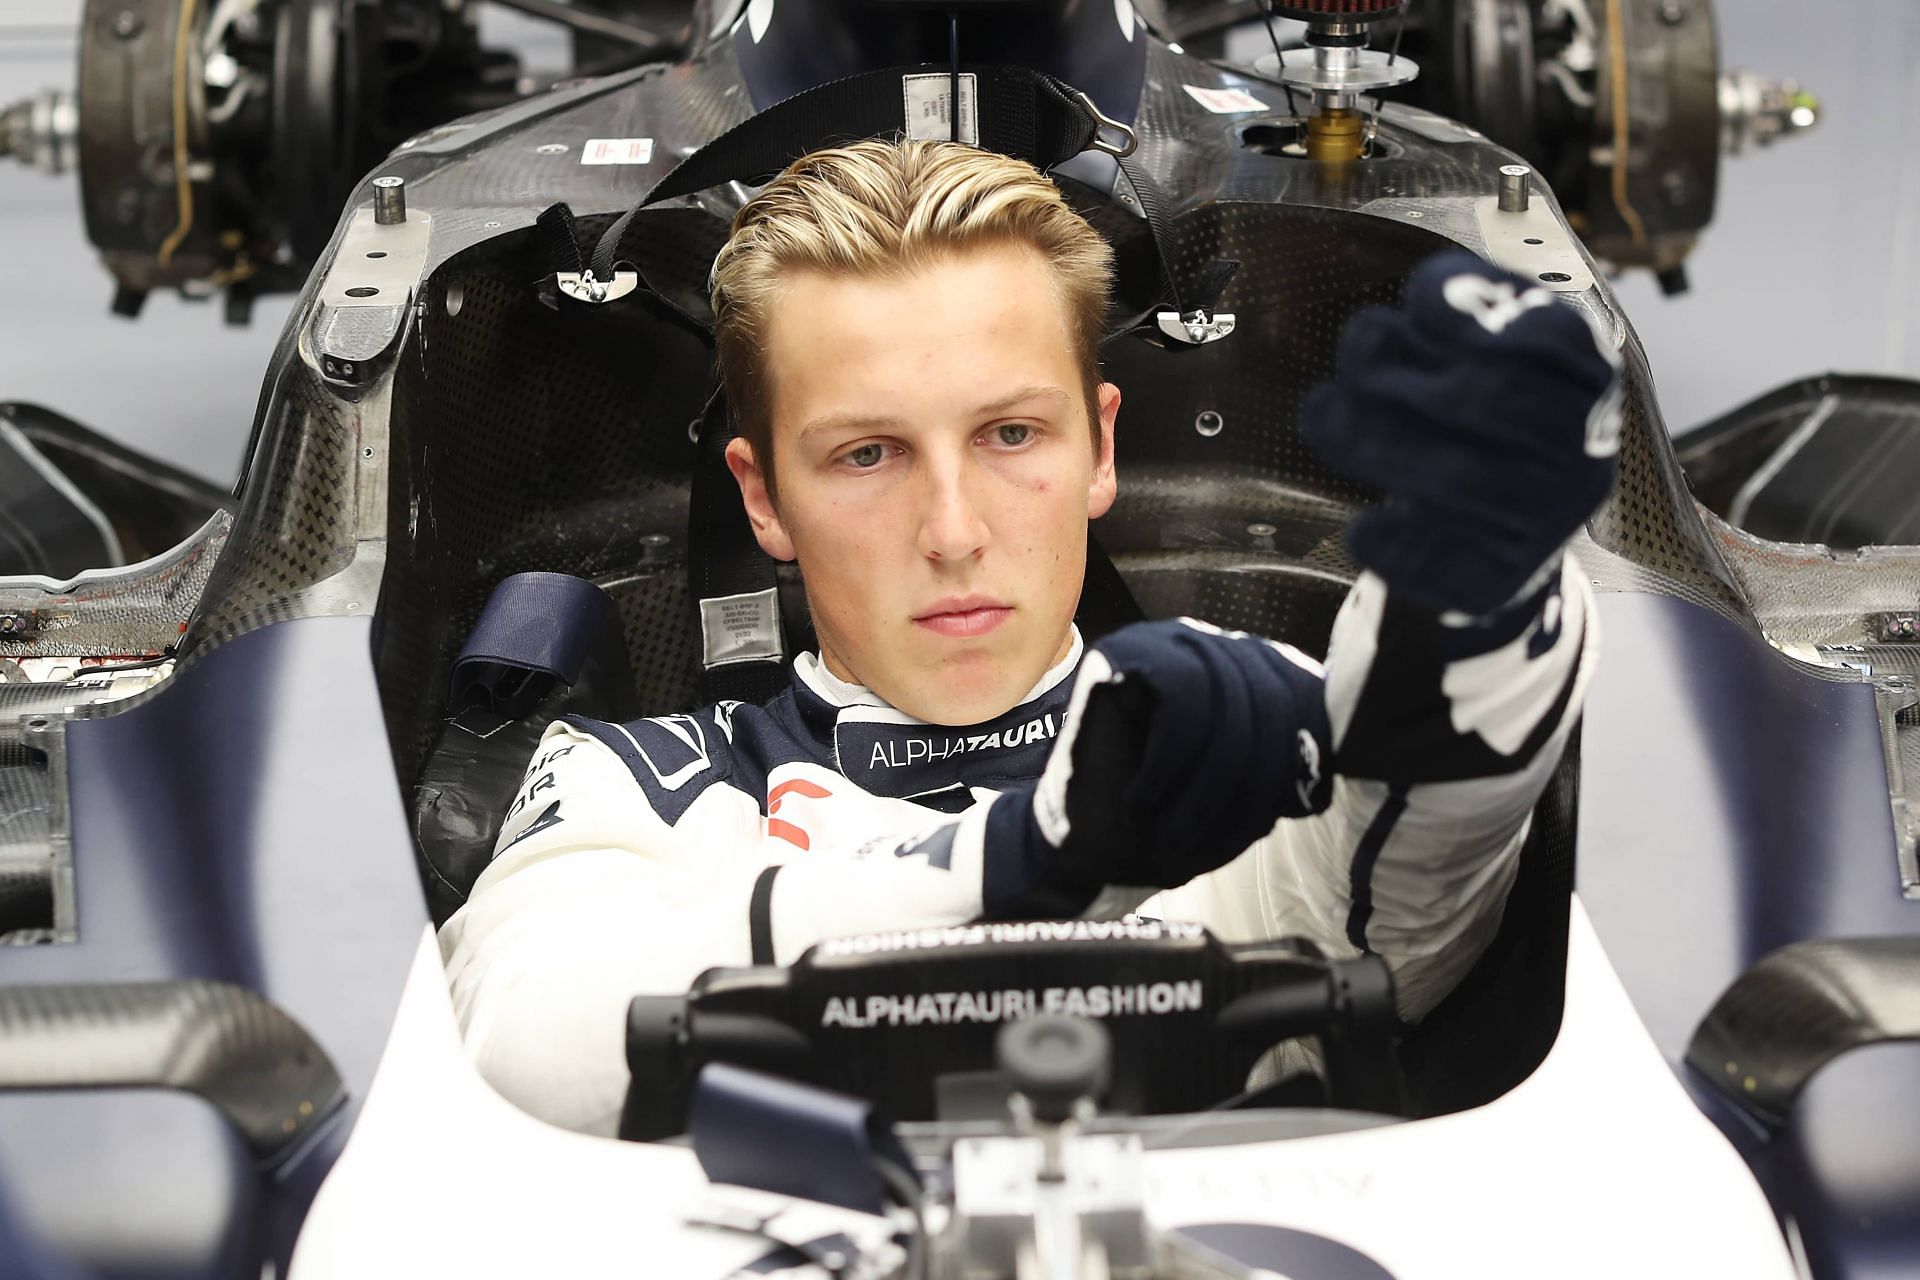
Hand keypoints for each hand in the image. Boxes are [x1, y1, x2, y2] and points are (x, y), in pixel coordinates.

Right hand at [989, 618, 1330, 911]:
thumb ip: (1289, 766)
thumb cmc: (1164, 823)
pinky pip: (1182, 695)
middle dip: (1251, 782)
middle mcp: (1214, 646)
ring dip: (1208, 783)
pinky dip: (1169, 760)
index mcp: (1251, 674)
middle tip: (1211, 837)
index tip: (1284, 811)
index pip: (1306, 696)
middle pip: (1272, 698)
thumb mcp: (1248, 799)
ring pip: (1229, 699)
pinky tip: (1146, 795)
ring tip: (1177, 829)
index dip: (1300, 760)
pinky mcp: (1124, 652)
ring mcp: (1168, 642)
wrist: (1083, 846)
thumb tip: (1327, 760)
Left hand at [1300, 250, 1620, 618]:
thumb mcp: (1489, 345)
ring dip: (1373, 439)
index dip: (1478, 312)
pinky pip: (1435, 560)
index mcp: (1586, 384)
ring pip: (1457, 477)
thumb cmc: (1484, 420)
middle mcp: (1582, 453)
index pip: (1548, 336)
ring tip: (1323, 410)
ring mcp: (1547, 523)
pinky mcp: (1498, 582)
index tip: (1418, 303)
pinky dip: (1387, 538)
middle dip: (1406, 368)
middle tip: (1356, 349)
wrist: (1506, 546)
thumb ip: (1462, 306)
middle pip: (1488, 400)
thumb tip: (1424, 301)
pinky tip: (1364, 523)